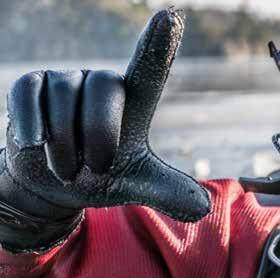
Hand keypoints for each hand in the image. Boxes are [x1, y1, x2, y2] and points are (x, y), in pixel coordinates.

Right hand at [0, 8, 210, 250]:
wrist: (53, 184)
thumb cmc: (102, 178)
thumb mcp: (136, 187)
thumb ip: (167, 192)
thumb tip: (202, 208)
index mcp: (136, 103)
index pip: (150, 70)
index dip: (159, 45)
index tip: (170, 17)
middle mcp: (104, 83)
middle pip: (104, 89)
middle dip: (97, 136)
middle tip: (93, 169)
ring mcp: (68, 80)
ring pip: (63, 95)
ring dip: (63, 144)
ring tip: (66, 168)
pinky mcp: (32, 84)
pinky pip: (27, 91)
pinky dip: (31, 124)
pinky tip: (34, 145)